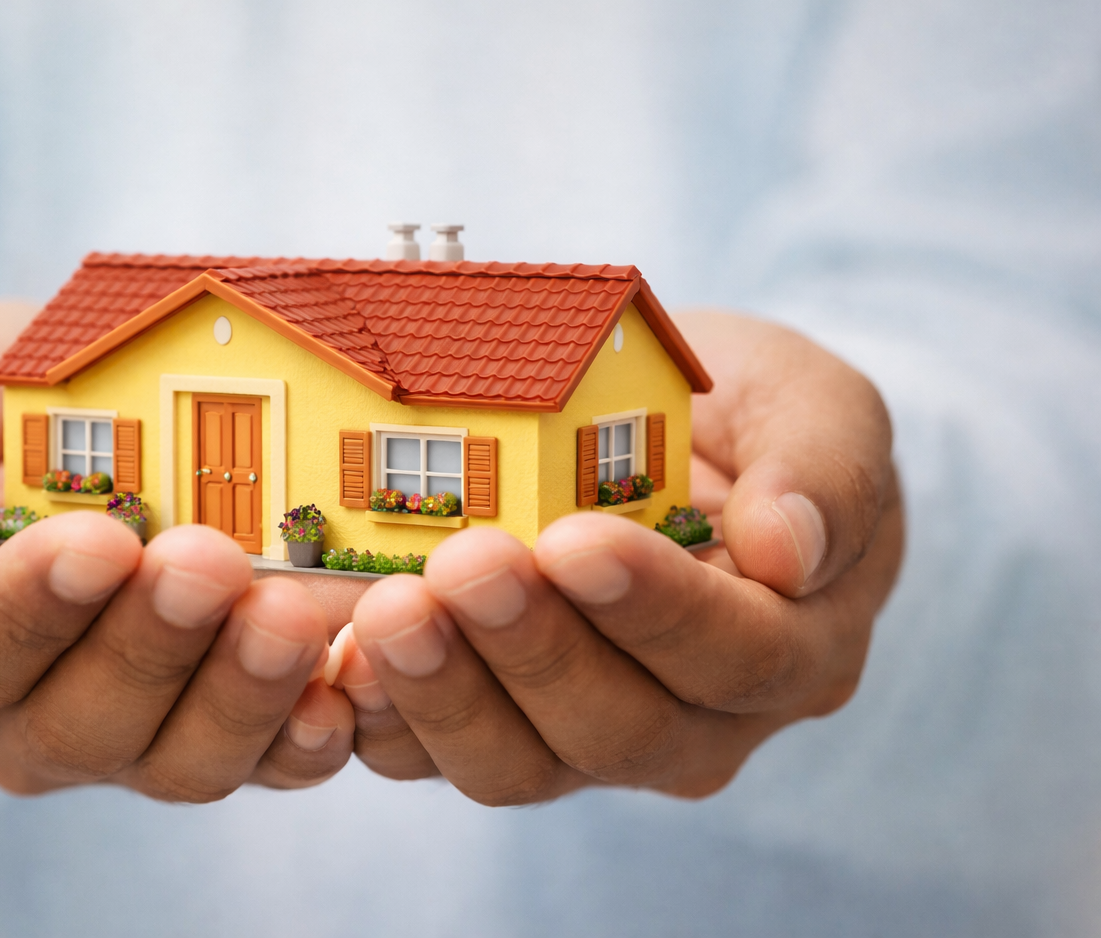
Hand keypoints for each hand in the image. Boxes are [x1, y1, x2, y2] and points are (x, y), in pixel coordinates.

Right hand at [0, 303, 352, 798]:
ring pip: (178, 759)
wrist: (45, 427)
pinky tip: (342, 689)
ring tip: (292, 615)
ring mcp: (121, 735)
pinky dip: (307, 734)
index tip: (97, 539)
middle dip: (154, 644)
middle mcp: (12, 719)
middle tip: (212, 561)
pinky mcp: (212, 728)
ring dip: (242, 694)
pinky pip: (264, 762)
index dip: (30, 607)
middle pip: (79, 724)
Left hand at [329, 311, 903, 802]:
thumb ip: (826, 469)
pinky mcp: (497, 727)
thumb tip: (790, 550)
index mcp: (794, 648)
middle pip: (619, 729)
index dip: (655, 607)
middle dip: (534, 649)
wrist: (671, 439)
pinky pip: (435, 756)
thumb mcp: (815, 405)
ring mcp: (589, 736)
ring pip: (520, 764)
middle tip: (466, 564)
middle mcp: (696, 720)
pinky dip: (385, 719)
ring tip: (389, 607)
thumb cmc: (749, 420)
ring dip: (447, 693)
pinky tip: (343, 658)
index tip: (578, 541)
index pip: (735, 655)